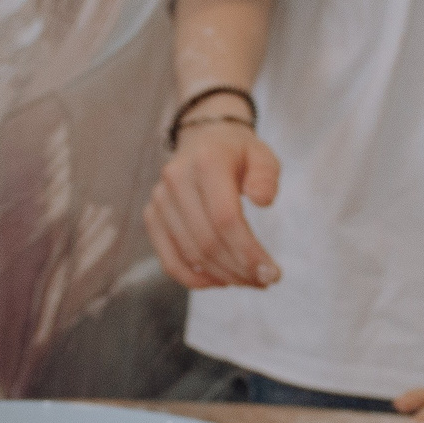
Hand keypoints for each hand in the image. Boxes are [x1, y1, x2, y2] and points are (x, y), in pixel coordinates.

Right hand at [143, 122, 280, 289]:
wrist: (202, 140)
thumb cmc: (237, 154)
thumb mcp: (261, 155)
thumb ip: (266, 175)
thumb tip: (263, 200)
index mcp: (207, 162)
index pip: (225, 219)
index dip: (248, 253)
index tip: (271, 274)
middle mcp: (177, 180)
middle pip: (208, 241)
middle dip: (239, 270)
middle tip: (264, 281)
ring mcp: (160, 200)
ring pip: (190, 254)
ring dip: (222, 276)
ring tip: (247, 281)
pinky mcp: (152, 217)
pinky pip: (169, 260)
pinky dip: (194, 279)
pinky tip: (220, 282)